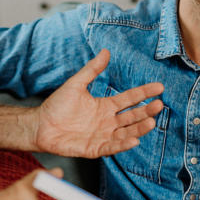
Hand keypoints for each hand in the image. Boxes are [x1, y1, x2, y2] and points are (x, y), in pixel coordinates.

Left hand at [34, 49, 163, 157]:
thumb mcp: (76, 84)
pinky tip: (134, 140)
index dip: (144, 93)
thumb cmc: (57, 105)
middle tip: (159, 105)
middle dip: (146, 111)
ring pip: (126, 132)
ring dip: (139, 128)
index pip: (129, 99)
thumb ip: (92, 70)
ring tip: (151, 122)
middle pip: (132, 116)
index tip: (159, 87)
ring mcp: (102, 135)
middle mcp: (107, 121)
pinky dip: (122, 144)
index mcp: (105, 106)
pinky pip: (111, 147)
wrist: (40, 125)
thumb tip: (105, 51)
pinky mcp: (94, 148)